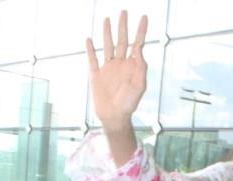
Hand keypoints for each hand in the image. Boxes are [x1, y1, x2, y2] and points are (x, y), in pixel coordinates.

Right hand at [86, 10, 147, 130]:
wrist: (114, 117)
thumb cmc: (129, 104)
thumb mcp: (139, 86)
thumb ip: (141, 68)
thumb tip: (139, 50)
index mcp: (132, 66)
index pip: (137, 44)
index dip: (140, 31)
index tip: (143, 17)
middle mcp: (120, 64)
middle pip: (122, 40)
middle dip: (123, 26)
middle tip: (124, 11)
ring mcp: (108, 68)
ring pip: (107, 46)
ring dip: (107, 32)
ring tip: (107, 19)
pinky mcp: (96, 75)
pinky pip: (92, 59)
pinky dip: (90, 49)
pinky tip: (89, 40)